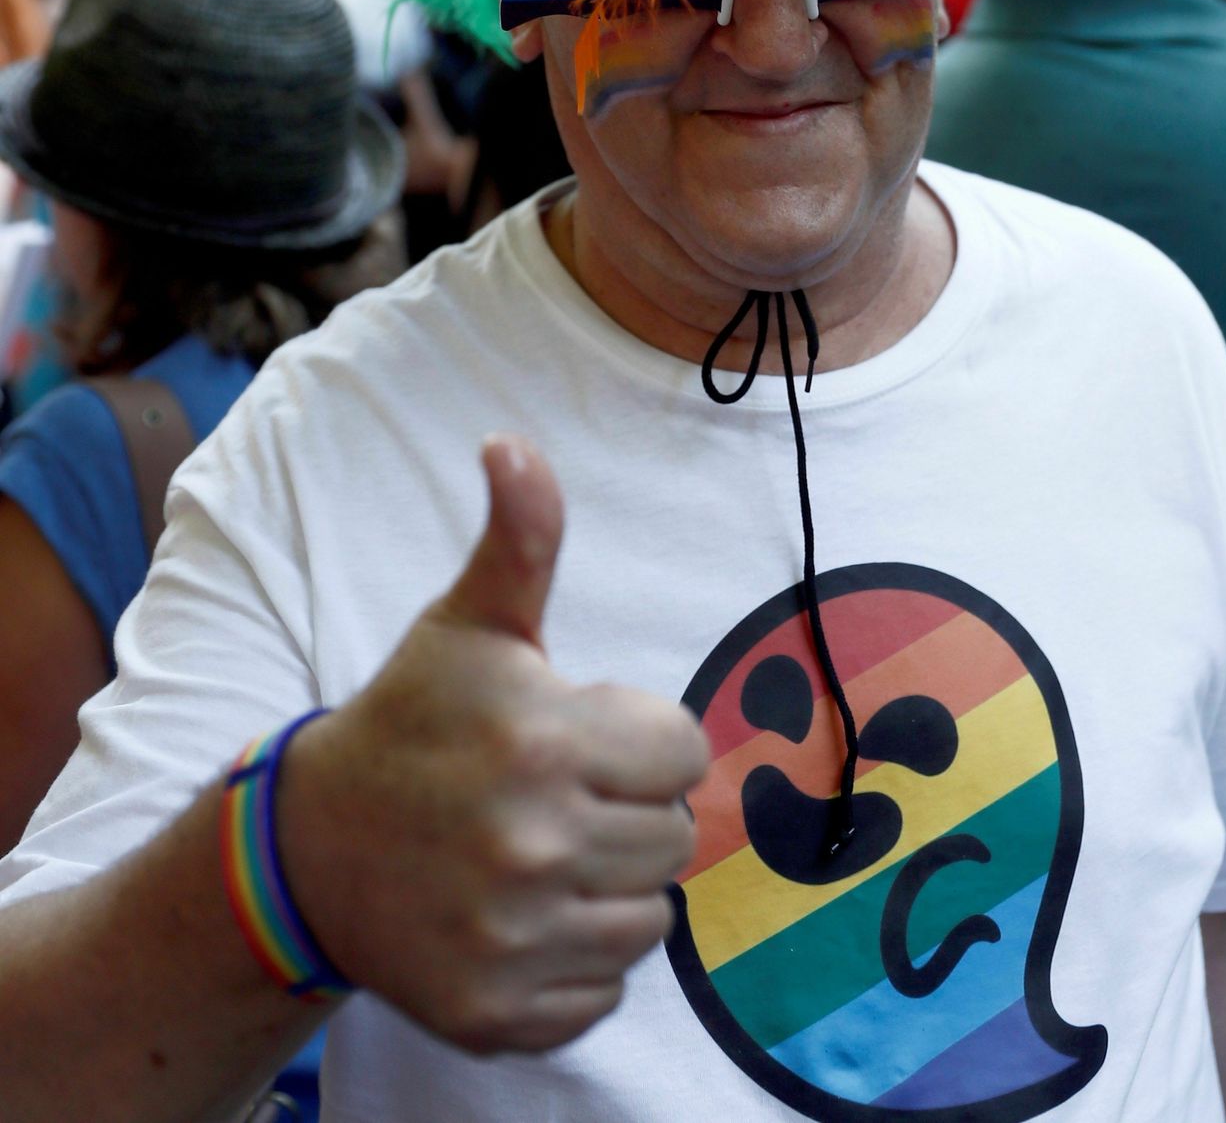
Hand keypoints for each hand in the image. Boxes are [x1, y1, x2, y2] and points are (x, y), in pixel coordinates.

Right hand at [275, 438, 707, 1054]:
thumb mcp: (468, 625)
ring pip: (650, 919)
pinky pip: (603, 994)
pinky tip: (522, 917)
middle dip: (629, 810)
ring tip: (544, 852)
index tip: (585, 734)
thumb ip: (519, 538)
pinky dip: (575, 961)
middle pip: (674, 837)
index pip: (684, 751)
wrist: (310, 852)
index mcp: (540, 740)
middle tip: (560, 795)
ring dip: (611, 886)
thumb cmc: (411, 723)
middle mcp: (530, 846)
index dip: (642, 737)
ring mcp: (512, 939)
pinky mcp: (497, 1013)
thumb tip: (512, 443)